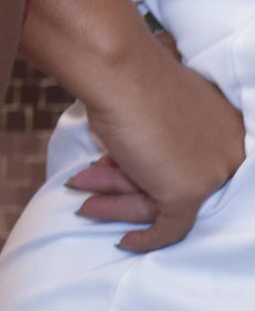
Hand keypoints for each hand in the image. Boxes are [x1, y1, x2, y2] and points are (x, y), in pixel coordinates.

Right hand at [68, 32, 246, 252]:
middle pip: (173, 180)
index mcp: (227, 125)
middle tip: (89, 186)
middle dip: (125, 186)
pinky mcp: (187, 193)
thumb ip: (159, 132)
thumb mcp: (151, 106)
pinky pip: (169, 228)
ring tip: (82, 196)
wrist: (118, 69)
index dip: (146, 167)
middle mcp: (229, 152)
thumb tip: (130, 152)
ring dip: (118, 200)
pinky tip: (124, 241)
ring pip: (163, 201)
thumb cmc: (129, 74)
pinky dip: (145, 238)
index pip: (188, 160)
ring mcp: (211, 174)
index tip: (114, 168)